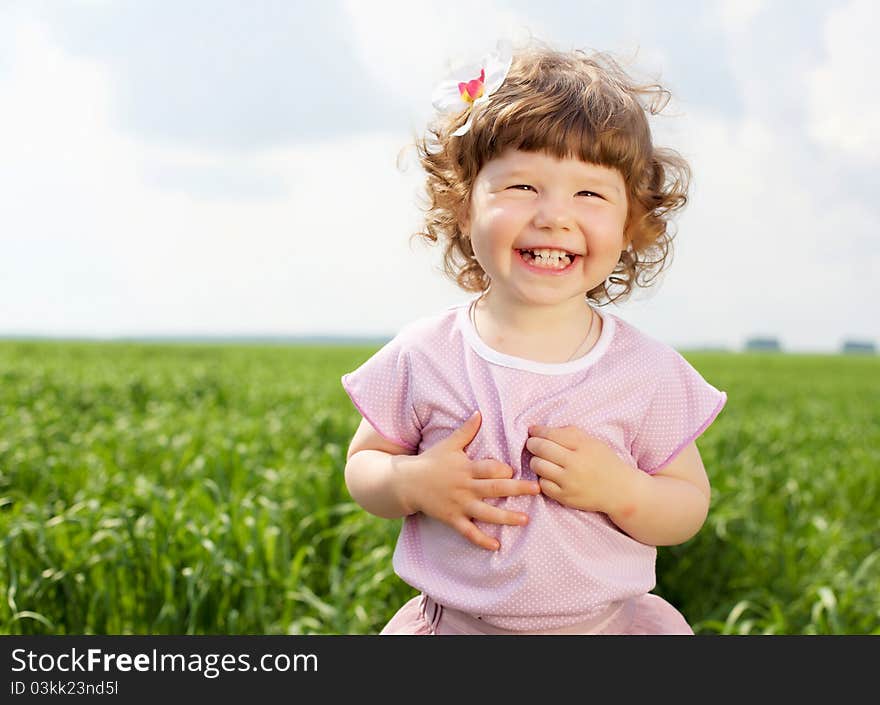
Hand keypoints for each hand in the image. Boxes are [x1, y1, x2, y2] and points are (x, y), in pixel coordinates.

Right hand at [401, 411, 540, 550]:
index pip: (489, 468)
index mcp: (466, 468)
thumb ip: (466, 431)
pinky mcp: (451, 519)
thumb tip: (479, 412)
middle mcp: (465, 487)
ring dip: (506, 517)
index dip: (503, 469)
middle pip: (494, 489)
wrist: (407, 483)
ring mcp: (459, 505)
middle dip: (516, 489)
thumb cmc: (431, 461)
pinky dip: (481, 540)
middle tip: (537, 490)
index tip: (517, 470)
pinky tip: (496, 546)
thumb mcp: (448, 444)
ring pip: (485, 513)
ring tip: (525, 520)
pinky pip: (468, 532)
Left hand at [526, 424, 634, 513]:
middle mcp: (576, 463)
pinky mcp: (565, 497)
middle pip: (541, 448)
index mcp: (583, 446)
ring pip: (538, 466)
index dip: (537, 432)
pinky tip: (550, 476)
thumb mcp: (592, 442)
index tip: (533, 431)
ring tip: (542, 460)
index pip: (551, 434)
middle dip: (532, 444)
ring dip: (536, 461)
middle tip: (532, 444)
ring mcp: (570, 481)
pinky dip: (543, 478)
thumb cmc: (604, 462)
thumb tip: (538, 429)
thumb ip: (569, 432)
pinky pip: (542, 484)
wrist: (620, 490)